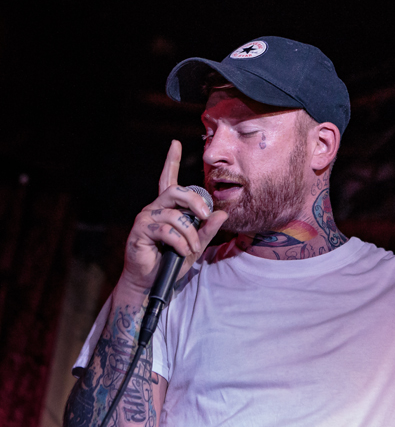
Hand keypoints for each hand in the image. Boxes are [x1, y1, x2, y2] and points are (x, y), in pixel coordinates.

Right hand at [119, 140, 227, 297]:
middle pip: (176, 192)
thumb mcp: (196, 245)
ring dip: (189, 233)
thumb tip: (222, 214)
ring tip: (191, 247)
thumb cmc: (171, 261)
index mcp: (168, 208)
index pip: (168, 179)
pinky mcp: (140, 231)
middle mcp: (155, 209)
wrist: (151, 282)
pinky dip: (179, 242)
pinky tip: (181, 250)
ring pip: (174, 215)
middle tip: (205, 215)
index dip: (171, 161)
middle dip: (195, 201)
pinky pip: (166, 230)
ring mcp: (146, 219)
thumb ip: (207, 230)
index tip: (175, 144)